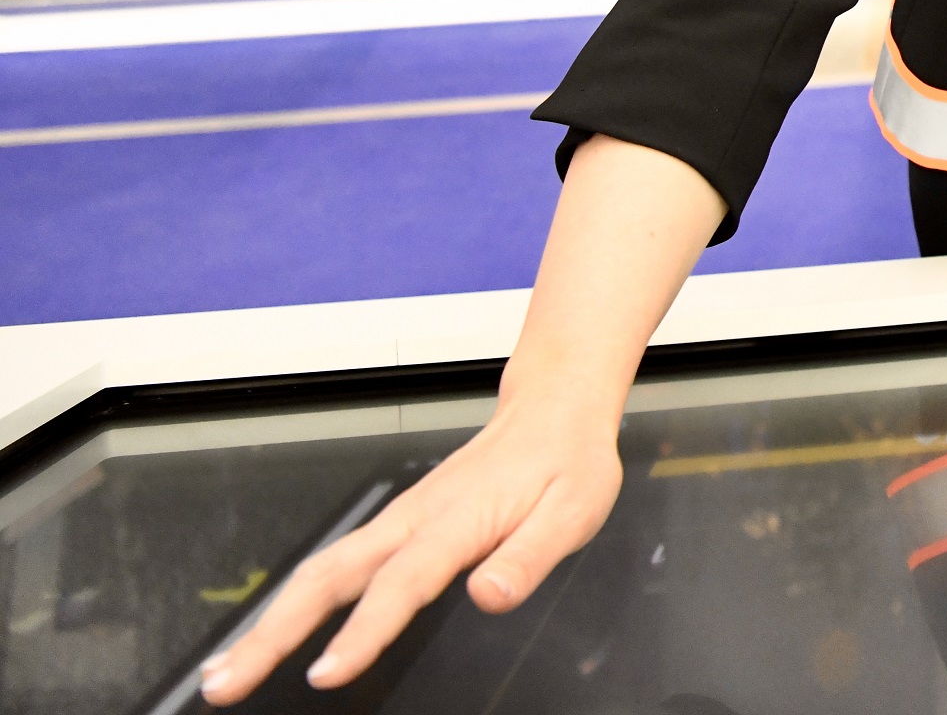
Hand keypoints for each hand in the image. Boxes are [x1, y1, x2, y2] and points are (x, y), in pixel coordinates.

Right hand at [198, 384, 622, 701]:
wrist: (552, 410)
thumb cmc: (567, 463)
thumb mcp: (575, 510)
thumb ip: (530, 556)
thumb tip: (489, 597)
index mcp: (456, 521)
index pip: (400, 584)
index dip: (362, 632)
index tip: (325, 675)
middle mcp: (413, 520)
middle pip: (329, 579)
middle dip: (273, 633)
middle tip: (224, 684)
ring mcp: (397, 523)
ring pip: (320, 573)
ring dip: (270, 622)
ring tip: (224, 673)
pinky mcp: (395, 529)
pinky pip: (334, 567)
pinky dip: (294, 603)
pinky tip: (271, 634)